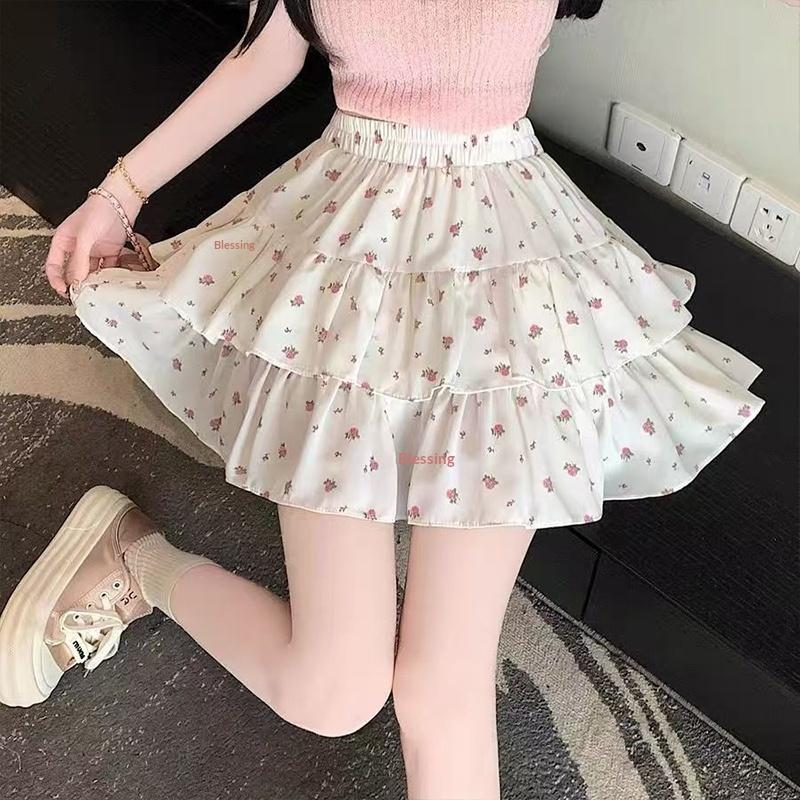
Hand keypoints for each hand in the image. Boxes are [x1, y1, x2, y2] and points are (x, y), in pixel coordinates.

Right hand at [44, 173, 143, 299]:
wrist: (121, 202)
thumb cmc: (97, 211)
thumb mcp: (84, 236)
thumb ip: (80, 259)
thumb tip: (76, 281)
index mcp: (63, 242)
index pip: (54, 266)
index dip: (56, 280)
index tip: (64, 291)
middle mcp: (77, 248)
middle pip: (74, 272)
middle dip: (77, 284)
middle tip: (83, 296)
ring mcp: (94, 251)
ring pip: (91, 272)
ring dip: (94, 282)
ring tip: (98, 292)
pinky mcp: (110, 252)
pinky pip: (107, 269)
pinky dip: (108, 276)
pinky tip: (111, 283)